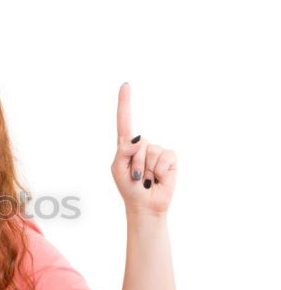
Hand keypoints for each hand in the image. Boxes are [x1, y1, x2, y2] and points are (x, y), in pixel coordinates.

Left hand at [111, 82, 177, 216]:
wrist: (146, 205)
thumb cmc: (129, 187)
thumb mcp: (118, 169)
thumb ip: (123, 152)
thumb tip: (137, 139)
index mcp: (126, 146)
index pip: (125, 121)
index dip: (125, 103)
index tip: (125, 84)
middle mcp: (143, 145)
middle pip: (138, 143)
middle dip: (136, 162)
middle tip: (137, 176)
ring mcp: (157, 151)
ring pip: (151, 151)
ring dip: (147, 169)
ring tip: (147, 178)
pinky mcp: (170, 158)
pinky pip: (165, 158)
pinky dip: (161, 170)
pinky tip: (158, 178)